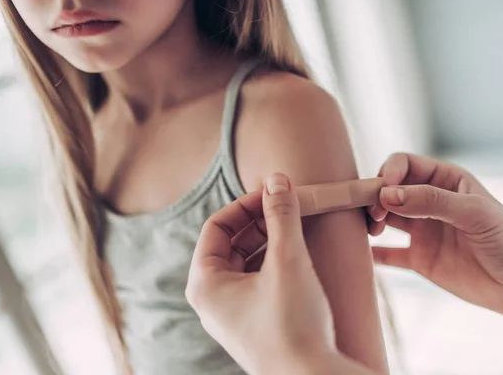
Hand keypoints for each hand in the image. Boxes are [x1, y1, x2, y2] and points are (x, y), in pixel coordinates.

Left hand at [187, 173, 372, 374]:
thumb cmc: (293, 324)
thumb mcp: (287, 260)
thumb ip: (282, 215)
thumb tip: (277, 178)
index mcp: (205, 284)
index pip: (216, 226)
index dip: (245, 204)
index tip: (275, 192)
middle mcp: (213, 299)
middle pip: (230, 243)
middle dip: (260, 220)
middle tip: (289, 205)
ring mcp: (233, 313)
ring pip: (246, 262)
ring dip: (270, 240)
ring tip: (297, 226)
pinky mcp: (254, 323)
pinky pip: (257, 280)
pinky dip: (274, 262)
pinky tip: (297, 255)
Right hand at [368, 153, 502, 317]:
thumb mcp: (474, 213)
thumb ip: (431, 201)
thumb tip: (388, 194)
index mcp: (445, 181)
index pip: (406, 165)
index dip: (389, 172)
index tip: (382, 189)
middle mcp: (429, 203)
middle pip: (388, 189)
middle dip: (374, 196)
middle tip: (373, 214)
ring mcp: (423, 231)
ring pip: (384, 218)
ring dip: (370, 220)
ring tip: (369, 231)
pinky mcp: (420, 259)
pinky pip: (389, 255)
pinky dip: (373, 254)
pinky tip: (360, 255)